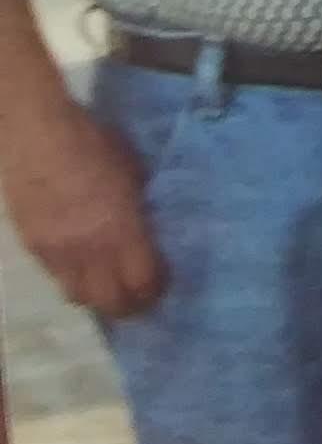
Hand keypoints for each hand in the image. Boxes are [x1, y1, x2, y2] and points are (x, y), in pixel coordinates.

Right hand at [0, 93, 165, 316]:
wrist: (36, 137)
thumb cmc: (93, 142)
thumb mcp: (131, 169)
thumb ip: (138, 202)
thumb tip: (144, 219)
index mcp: (121, 228)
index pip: (143, 280)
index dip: (157, 288)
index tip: (164, 284)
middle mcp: (90, 250)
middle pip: (112, 302)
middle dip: (130, 306)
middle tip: (141, 300)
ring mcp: (58, 254)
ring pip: (80, 297)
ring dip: (99, 298)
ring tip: (110, 288)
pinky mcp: (34, 248)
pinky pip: (57, 278)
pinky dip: (73, 279)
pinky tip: (82, 267)